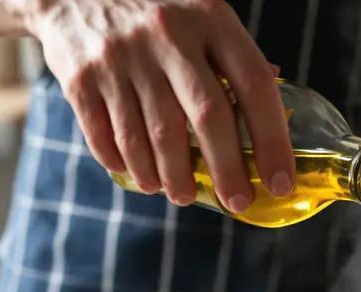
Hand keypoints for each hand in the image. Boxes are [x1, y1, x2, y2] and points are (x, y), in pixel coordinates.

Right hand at [22, 0, 295, 212]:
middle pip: (207, 117)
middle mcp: (167, 35)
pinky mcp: (81, 77)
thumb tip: (276, 118)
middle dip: (226, 171)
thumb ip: (234, 60)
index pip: (253, 86)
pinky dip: (125, 165)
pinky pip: (106, 136)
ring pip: (153, 137)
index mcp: (210, 19)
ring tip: (181, 194)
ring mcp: (121, 56)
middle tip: (236, 202)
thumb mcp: (202, 15)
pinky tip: (140, 175)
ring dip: (171, 177)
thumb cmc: (155, 10)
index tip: (279, 183)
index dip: (271, 140)